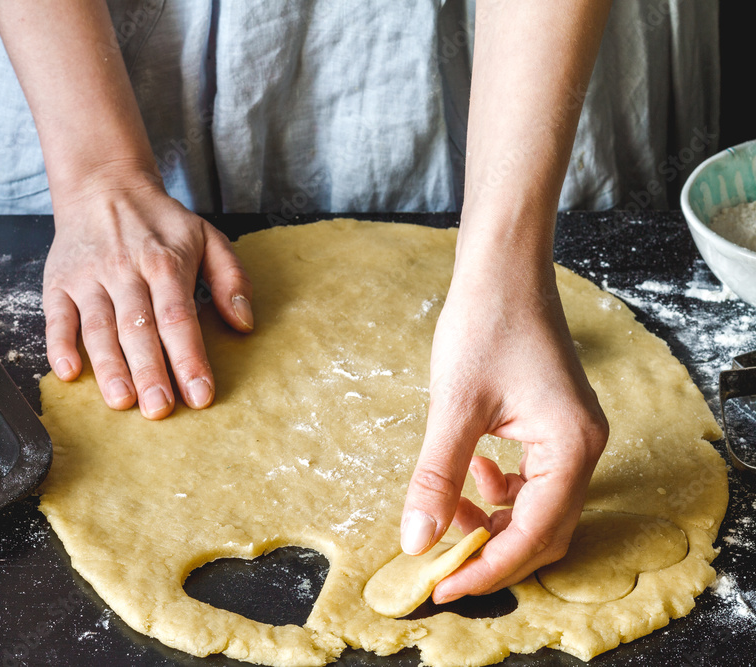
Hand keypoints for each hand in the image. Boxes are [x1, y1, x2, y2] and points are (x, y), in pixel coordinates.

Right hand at [42, 169, 253, 417]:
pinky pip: (56, 316)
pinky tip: (68, 372)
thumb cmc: (160, 222)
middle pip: (138, 327)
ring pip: (98, 327)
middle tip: (160, 408)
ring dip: (109, 366)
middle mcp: (125, 271)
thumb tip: (244, 323)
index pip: (179, 317)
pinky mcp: (59, 282)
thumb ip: (231, 278)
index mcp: (165, 262)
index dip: (189, 358)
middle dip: (150, 371)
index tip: (200, 394)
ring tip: (122, 401)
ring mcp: (89, 278)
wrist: (103, 185)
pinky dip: (58, 344)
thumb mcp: (207, 237)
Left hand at [400, 256, 607, 602]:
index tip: (442, 586)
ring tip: (448, 515)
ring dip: (492, 522)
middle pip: (543, 530)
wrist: (502, 269)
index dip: (488, 568)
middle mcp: (583, 447)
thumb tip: (416, 541)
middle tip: (441, 566)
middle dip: (492, 552)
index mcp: (570, 447)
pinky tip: (468, 476)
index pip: (534, 533)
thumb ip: (437, 478)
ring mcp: (571, 436)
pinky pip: (531, 480)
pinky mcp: (553, 426)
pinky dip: (498, 492)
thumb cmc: (485, 323)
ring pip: (536, 507)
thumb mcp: (454, 408)